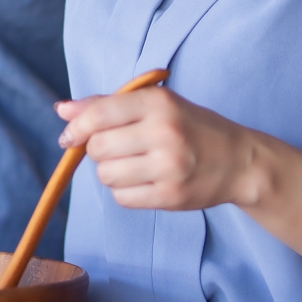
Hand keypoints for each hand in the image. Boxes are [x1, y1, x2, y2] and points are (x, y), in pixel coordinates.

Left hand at [55, 85, 262, 211]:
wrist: (240, 161)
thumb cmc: (191, 127)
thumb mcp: (156, 103)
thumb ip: (107, 105)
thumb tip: (62, 110)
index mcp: (158, 103)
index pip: (98, 115)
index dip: (75, 126)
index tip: (70, 134)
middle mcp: (164, 133)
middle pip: (98, 147)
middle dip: (96, 149)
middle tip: (116, 147)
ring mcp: (169, 167)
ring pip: (106, 175)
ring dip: (110, 171)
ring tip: (132, 164)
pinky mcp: (171, 196)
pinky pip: (122, 198)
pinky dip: (124, 191)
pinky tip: (142, 180)